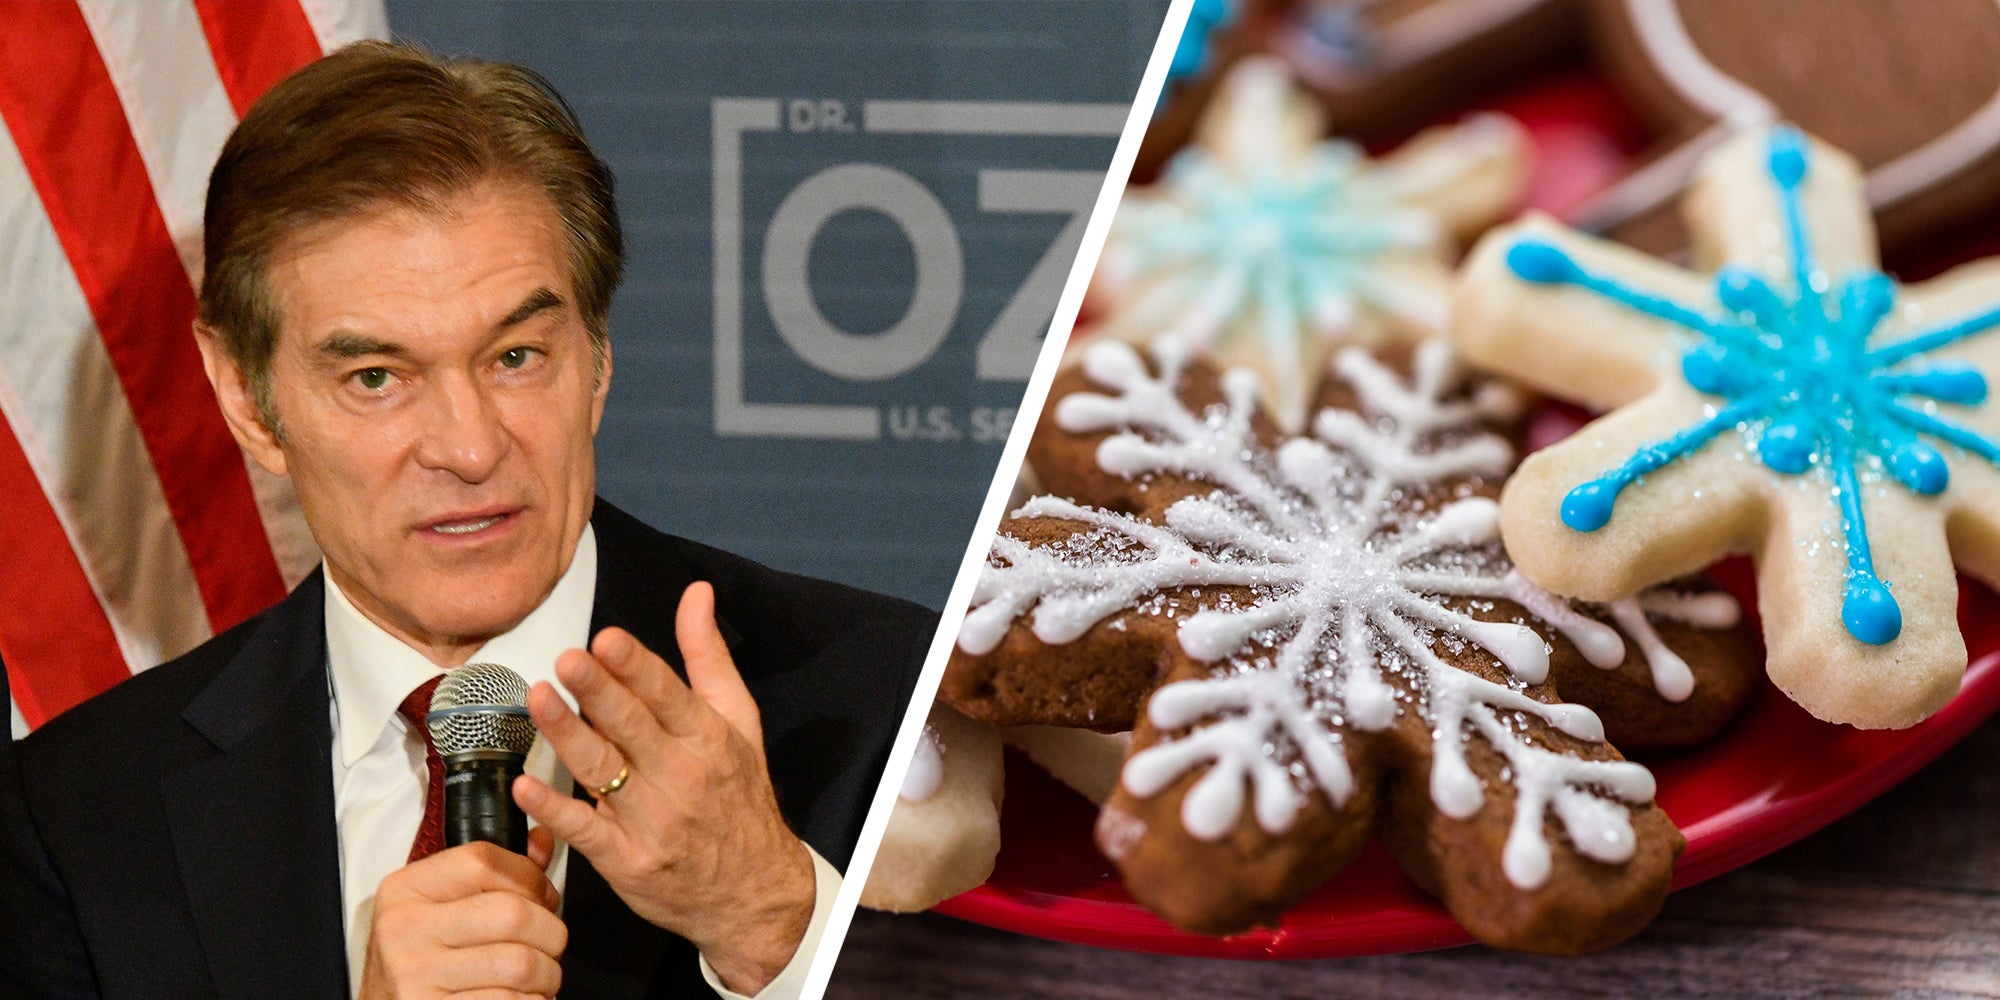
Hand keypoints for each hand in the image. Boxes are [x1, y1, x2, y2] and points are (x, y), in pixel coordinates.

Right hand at [357, 830, 565, 998]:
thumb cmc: (418, 962)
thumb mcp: (439, 909)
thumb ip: (493, 873)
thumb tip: (542, 841)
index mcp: (405, 891)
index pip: (483, 860)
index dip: (530, 876)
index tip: (544, 896)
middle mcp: (404, 930)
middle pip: (512, 913)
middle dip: (551, 931)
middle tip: (551, 943)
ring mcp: (416, 976)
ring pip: (521, 963)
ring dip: (547, 973)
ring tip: (540, 975)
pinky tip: (520, 997)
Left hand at [513, 581, 816, 994]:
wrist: (751, 890)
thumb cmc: (738, 796)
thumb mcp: (738, 721)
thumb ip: (707, 656)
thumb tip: (696, 593)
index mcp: (708, 738)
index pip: (668, 694)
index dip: (636, 666)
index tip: (607, 638)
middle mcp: (682, 777)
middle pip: (632, 727)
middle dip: (598, 692)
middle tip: (567, 660)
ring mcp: (653, 821)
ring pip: (603, 771)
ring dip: (567, 735)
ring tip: (538, 700)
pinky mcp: (627, 860)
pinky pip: (584, 830)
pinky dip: (554, 809)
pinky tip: (525, 785)